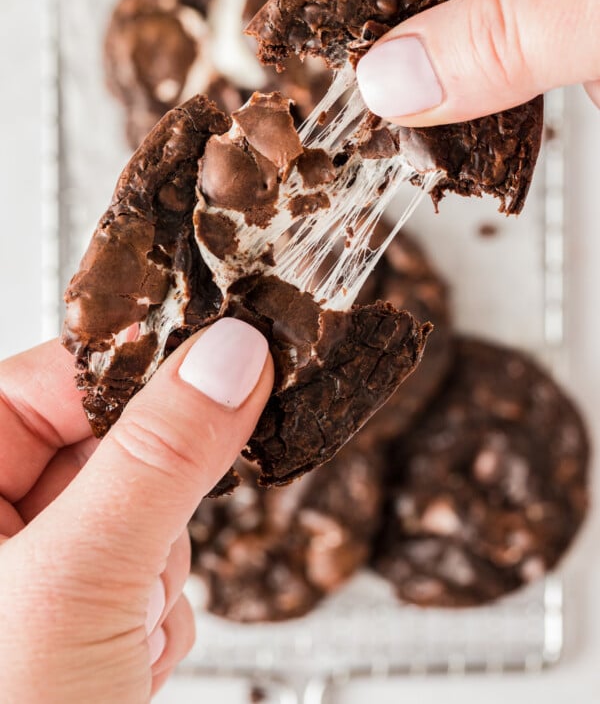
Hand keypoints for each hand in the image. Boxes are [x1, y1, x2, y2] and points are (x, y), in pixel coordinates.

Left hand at [0, 319, 272, 701]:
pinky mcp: (72, 612)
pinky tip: (125, 664)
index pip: (60, 374)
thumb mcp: (81, 584)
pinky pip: (146, 570)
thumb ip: (161, 456)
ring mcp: (29, 571)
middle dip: (149, 507)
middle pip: (112, 445)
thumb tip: (231, 355)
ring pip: (141, 511)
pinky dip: (155, 614)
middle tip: (138, 562)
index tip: (230, 364)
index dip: (143, 374)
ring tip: (120, 635)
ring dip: (154, 573)